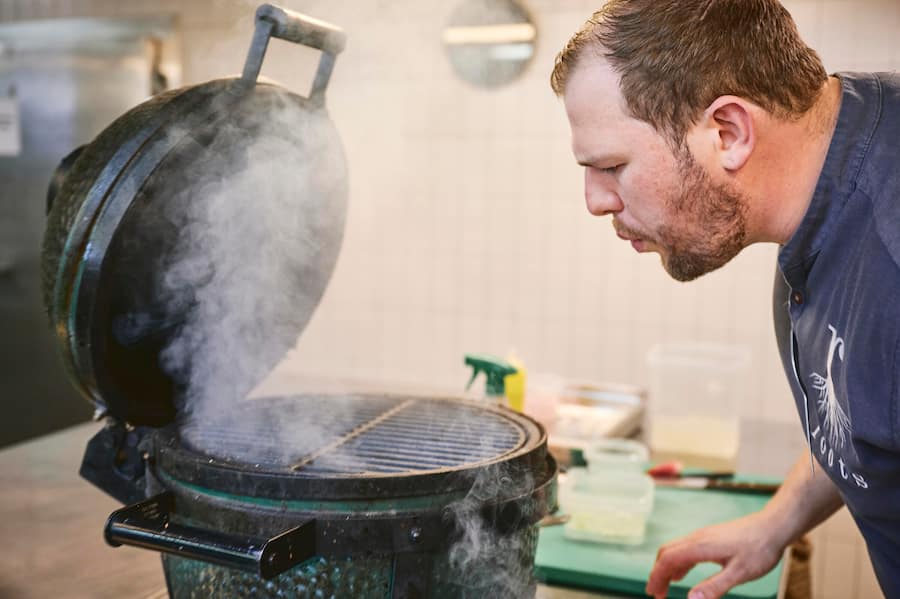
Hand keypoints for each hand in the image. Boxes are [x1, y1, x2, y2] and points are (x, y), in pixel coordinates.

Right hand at [645, 511, 785, 598]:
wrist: (774, 526)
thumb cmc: (759, 549)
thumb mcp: (739, 573)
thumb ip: (713, 587)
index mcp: (700, 546)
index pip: (668, 560)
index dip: (657, 577)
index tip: (653, 594)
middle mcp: (697, 538)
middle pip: (667, 553)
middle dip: (658, 573)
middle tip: (656, 593)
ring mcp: (703, 536)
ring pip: (675, 550)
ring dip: (667, 568)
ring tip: (666, 587)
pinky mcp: (710, 537)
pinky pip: (686, 549)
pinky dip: (678, 563)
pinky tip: (682, 575)